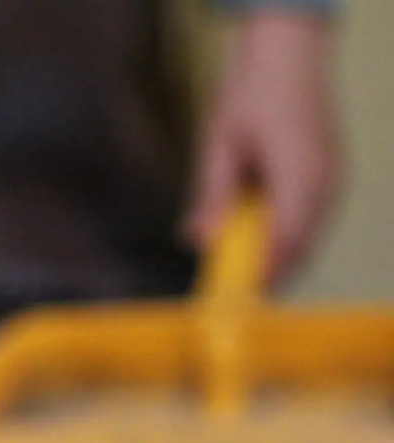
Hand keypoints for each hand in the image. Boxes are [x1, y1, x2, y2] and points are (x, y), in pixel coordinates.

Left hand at [184, 11, 341, 286]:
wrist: (284, 55)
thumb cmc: (248, 96)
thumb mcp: (218, 146)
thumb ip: (211, 196)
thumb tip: (198, 240)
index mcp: (299, 174)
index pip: (287, 239)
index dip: (265, 274)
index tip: (239, 300)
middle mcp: (323, 182)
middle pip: (301, 245)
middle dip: (270, 275)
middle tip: (235, 300)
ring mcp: (330, 179)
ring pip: (307, 235)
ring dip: (278, 257)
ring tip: (243, 279)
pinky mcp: (326, 176)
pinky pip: (309, 219)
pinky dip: (285, 237)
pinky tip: (257, 244)